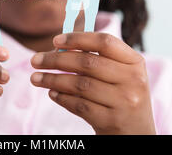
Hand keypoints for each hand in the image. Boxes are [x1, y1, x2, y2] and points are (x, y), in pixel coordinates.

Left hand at [30, 32, 155, 134]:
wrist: (137, 134)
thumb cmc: (121, 97)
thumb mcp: (120, 75)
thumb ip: (97, 59)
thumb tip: (58, 47)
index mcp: (135, 62)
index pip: (104, 42)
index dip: (78, 38)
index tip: (54, 40)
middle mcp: (133, 80)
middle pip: (87, 63)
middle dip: (55, 60)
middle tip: (35, 60)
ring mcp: (124, 101)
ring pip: (80, 84)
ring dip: (53, 79)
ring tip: (36, 78)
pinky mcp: (112, 120)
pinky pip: (79, 105)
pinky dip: (62, 98)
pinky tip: (52, 93)